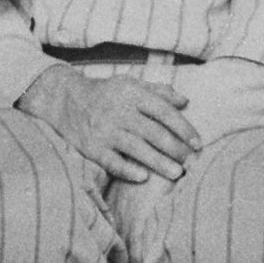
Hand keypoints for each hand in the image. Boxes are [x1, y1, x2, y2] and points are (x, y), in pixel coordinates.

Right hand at [20, 63, 192, 185]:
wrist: (65, 100)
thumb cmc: (105, 94)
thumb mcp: (130, 84)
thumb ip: (158, 92)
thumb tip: (185, 101)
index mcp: (132, 94)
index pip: (164, 111)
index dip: (183, 128)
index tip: (198, 143)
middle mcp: (119, 112)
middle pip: (153, 132)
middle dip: (175, 148)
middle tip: (190, 161)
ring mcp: (105, 131)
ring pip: (137, 149)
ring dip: (159, 163)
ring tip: (177, 174)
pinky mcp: (92, 148)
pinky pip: (113, 162)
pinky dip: (128, 170)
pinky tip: (143, 178)